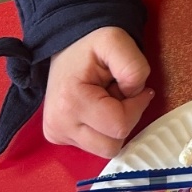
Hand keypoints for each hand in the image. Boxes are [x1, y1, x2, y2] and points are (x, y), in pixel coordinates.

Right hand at [44, 27, 153, 156]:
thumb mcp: (117, 41)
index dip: (135, 107)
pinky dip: (102, 130)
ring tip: (105, 100)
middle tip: (117, 94)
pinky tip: (96, 108)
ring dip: (114, 126)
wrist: (67, 46)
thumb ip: (134, 67)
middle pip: (112, 145)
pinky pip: (94, 145)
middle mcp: (58, 125)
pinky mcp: (57, 137)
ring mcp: (56, 134)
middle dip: (124, 120)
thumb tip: (136, 94)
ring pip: (104, 149)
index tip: (133, 88)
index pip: (120, 126)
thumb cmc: (91, 44)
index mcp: (71, 102)